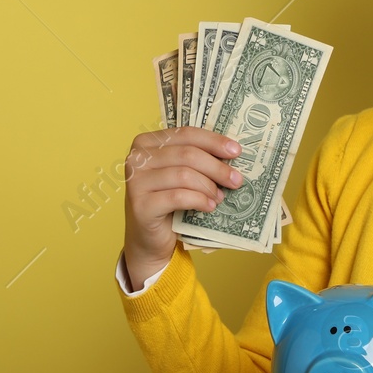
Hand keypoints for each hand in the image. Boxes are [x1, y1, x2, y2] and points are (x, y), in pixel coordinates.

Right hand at [122, 126, 241, 283]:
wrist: (150, 239)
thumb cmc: (168, 203)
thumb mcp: (180, 174)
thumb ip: (196, 159)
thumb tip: (231, 153)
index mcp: (146, 142)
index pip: (185, 133)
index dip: (214, 141)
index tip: (237, 151)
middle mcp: (137, 158)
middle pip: (187, 154)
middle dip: (216, 167)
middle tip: (236, 180)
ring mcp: (135, 182)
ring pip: (183, 175)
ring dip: (208, 186)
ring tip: (220, 197)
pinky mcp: (141, 205)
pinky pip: (177, 197)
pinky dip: (199, 200)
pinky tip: (209, 206)